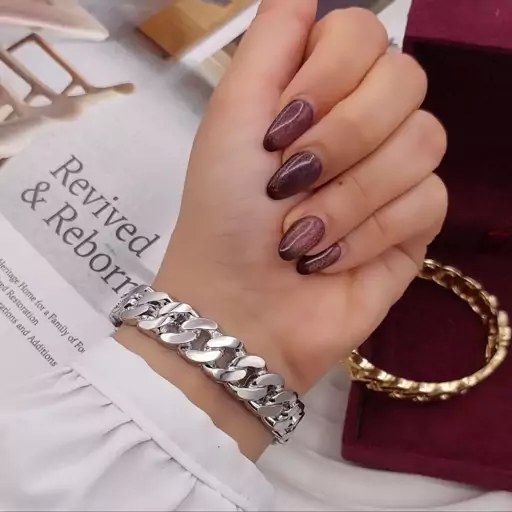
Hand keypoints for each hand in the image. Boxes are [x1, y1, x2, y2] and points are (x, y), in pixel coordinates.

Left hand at [154, 0, 446, 394]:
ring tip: (301, 234)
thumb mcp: (230, 117)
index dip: (330, 74)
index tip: (281, 127)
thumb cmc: (224, 214)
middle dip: (342, 138)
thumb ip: (269, 43)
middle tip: (289, 181)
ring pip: (424, 142)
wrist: (239, 307)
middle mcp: (363, 123)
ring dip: (348, 196)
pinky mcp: (415, 226)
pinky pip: (427, 201)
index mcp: (319, 91)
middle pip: (406, 80)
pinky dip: (368, 233)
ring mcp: (394, 174)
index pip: (365, 33)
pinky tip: (330, 258)